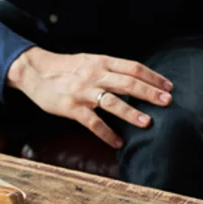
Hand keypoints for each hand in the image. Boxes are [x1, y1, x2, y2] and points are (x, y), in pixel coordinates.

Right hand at [7, 47, 174, 148]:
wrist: (34, 71)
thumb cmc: (65, 68)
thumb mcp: (88, 61)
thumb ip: (109, 68)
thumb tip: (136, 79)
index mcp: (100, 62)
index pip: (133, 68)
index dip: (153, 77)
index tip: (168, 87)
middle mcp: (94, 75)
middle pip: (128, 83)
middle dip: (150, 93)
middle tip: (168, 102)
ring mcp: (83, 92)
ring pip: (113, 103)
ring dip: (132, 113)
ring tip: (148, 123)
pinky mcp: (71, 108)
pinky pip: (93, 123)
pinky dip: (107, 134)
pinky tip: (118, 142)